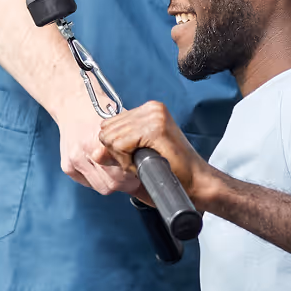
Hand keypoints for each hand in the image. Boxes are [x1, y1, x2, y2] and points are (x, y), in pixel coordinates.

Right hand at [58, 100, 142, 194]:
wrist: (73, 104)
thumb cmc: (100, 110)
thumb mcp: (122, 122)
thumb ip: (132, 143)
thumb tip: (151, 163)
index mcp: (101, 140)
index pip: (122, 175)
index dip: (134, 178)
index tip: (140, 174)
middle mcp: (86, 151)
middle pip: (112, 184)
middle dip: (126, 183)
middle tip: (133, 177)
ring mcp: (75, 159)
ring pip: (101, 187)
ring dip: (112, 182)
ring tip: (119, 172)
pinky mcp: (67, 165)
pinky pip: (88, 183)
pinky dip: (98, 179)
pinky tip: (103, 168)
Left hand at [99, 101, 214, 207]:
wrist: (196, 182)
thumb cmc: (171, 171)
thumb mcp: (137, 157)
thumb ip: (115, 152)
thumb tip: (94, 152)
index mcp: (149, 110)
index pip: (109, 123)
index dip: (115, 146)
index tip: (135, 156)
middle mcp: (151, 108)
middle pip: (107, 129)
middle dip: (117, 151)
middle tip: (139, 161)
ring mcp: (154, 116)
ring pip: (112, 138)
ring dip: (123, 158)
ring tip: (144, 163)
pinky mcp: (156, 128)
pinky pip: (121, 145)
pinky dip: (127, 161)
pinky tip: (143, 164)